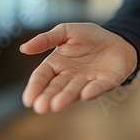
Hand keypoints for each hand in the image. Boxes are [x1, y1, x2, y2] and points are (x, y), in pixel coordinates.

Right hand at [20, 23, 136, 113]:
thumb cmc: (89, 37)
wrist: (116, 38)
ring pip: (75, 90)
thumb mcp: (65, 31)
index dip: (35, 88)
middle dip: (49, 97)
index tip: (28, 100)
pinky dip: (93, 90)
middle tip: (41, 107)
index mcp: (57, 65)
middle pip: (57, 88)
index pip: (42, 77)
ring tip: (57, 105)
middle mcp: (70, 77)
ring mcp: (88, 81)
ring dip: (66, 97)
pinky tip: (86, 94)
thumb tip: (23, 49)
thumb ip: (46, 39)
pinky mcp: (107, 82)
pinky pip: (99, 86)